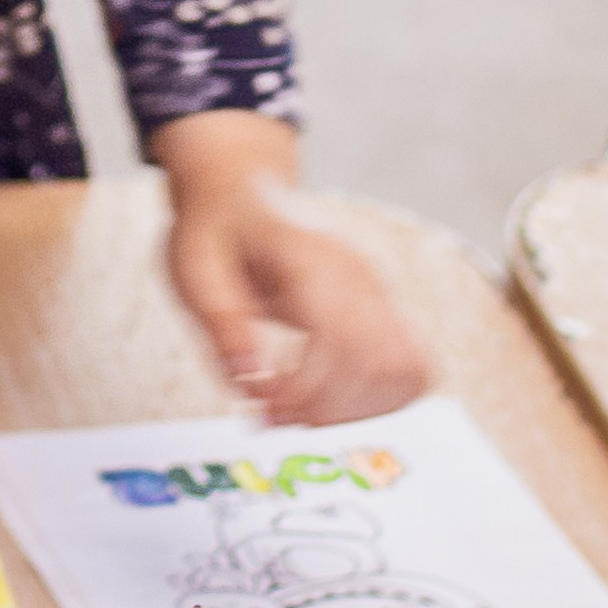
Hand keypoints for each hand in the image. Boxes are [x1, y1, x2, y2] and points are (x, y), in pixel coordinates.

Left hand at [154, 108, 430, 424]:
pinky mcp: (388, 305)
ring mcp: (381, 287)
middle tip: (273, 417)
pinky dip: (381, 398)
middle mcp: (360, 270)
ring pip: (406, 371)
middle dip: (326, 408)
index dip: (302, 388)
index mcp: (310, 254)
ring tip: (302, 411)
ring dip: (356, 410)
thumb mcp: (194, 267)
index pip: (336, 337)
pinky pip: (413, 366)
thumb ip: (221, 321)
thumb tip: (250, 376)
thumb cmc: (215, 228)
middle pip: (378, 363)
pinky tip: (333, 400)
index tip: (259, 405)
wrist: (242, 190)